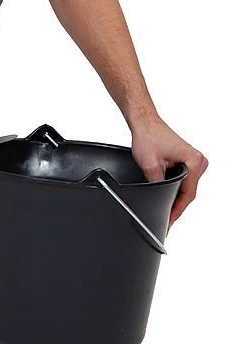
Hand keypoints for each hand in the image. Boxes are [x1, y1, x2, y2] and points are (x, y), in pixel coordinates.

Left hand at [130, 114, 208, 229]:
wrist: (145, 121)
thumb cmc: (148, 135)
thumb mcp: (150, 166)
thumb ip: (157, 185)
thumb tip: (159, 200)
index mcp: (193, 161)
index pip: (187, 195)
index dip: (176, 211)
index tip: (169, 222)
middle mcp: (199, 160)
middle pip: (189, 193)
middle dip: (177, 207)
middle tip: (166, 221)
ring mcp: (195, 160)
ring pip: (187, 188)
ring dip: (177, 198)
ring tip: (167, 211)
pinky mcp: (189, 160)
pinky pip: (185, 180)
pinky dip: (177, 189)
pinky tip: (169, 196)